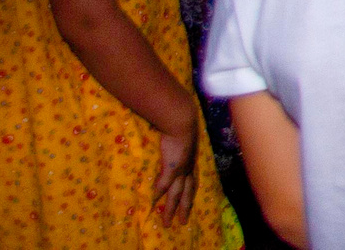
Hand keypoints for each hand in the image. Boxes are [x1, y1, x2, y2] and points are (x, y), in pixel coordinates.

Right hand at [153, 98, 198, 224]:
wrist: (182, 122)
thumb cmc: (181, 127)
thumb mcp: (181, 139)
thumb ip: (176, 145)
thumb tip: (172, 142)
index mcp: (191, 162)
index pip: (192, 182)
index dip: (190, 193)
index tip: (188, 202)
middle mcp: (188, 168)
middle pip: (187, 193)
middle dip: (185, 208)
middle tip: (183, 222)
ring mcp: (181, 169)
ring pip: (176, 195)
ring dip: (171, 209)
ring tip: (167, 223)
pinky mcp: (172, 168)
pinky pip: (163, 185)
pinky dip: (158, 195)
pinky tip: (152, 204)